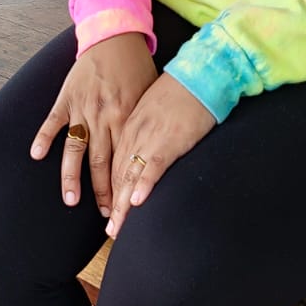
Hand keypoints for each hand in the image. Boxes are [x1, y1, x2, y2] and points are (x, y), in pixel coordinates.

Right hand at [30, 34, 156, 213]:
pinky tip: (36, 155)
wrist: (115, 36)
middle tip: (104, 215)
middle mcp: (104, 116)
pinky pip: (53, 121)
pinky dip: (43, 137)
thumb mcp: (147, 96)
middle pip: (100, 162)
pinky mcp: (67, 96)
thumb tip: (146, 153)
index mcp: (126, 117)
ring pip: (75, 148)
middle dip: (102, 191)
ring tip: (70, 200)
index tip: (123, 208)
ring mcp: (82, 107)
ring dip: (71, 176)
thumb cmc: (136, 67)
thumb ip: (142, 123)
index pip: (123, 161)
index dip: (123, 187)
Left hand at [106, 74, 215, 238]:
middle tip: (110, 231)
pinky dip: (144, 185)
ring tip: (118, 229)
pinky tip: (137, 202)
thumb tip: (141, 149)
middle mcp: (132, 132)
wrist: (197, 74)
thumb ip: (142, 129)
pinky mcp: (169, 139)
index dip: (109, 190)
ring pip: (129, 174)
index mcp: (127, 125)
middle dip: (112, 204)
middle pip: (116, 174)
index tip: (108, 210)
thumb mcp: (151, 108)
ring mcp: (148, 136)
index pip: (113, 163)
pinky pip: (152, 166)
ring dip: (122, 205)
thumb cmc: (177, 91)